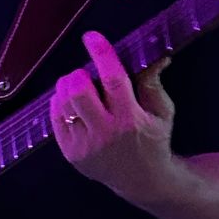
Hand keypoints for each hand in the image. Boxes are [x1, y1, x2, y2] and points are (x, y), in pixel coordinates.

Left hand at [50, 30, 176, 201]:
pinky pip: (55, 118)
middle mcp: (105, 134)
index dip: (101, 54)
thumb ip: (153, 83)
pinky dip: (60, 104)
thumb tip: (157, 55)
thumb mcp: (162, 111)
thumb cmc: (153, 140)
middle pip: (79, 91)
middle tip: (86, 74)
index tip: (92, 37)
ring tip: (80, 88)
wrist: (143, 181)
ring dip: (68, 87)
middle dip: (79, 74)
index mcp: (131, 120)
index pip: (113, 79)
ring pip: (63, 103)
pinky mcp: (71, 153)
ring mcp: (85, 146)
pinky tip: (73, 104)